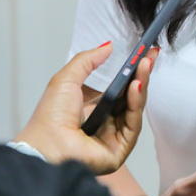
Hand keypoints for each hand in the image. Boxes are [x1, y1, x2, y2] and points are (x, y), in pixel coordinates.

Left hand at [14, 41, 157, 173]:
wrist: (46, 144)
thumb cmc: (50, 117)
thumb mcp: (67, 78)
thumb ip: (88, 60)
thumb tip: (108, 46)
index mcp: (90, 108)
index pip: (117, 88)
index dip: (130, 71)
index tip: (143, 54)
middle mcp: (103, 123)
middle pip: (129, 97)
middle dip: (140, 75)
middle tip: (149, 57)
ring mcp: (112, 136)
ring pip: (134, 108)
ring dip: (140, 85)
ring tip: (144, 66)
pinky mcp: (119, 149)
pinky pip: (133, 123)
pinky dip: (136, 103)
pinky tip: (136, 86)